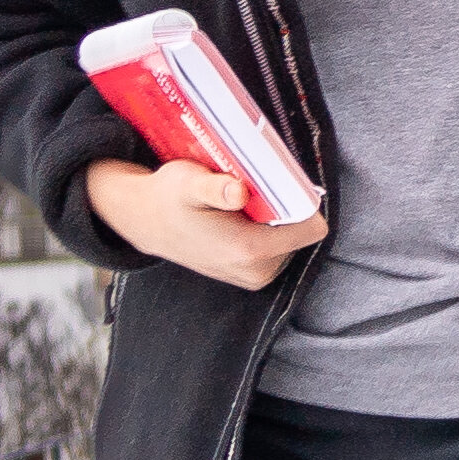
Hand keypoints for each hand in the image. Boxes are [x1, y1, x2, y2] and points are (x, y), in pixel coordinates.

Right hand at [87, 152, 324, 287]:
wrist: (147, 222)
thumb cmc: (169, 198)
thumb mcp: (187, 182)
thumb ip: (214, 188)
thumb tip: (238, 192)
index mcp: (249, 250)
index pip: (311, 228)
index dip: (300, 202)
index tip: (278, 187)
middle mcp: (257, 270)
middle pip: (301, 232)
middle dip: (284, 210)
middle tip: (251, 195)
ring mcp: (256, 277)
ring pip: (291, 239)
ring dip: (274, 220)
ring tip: (240, 208)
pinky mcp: (253, 277)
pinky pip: (278, 248)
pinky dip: (266, 231)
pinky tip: (238, 221)